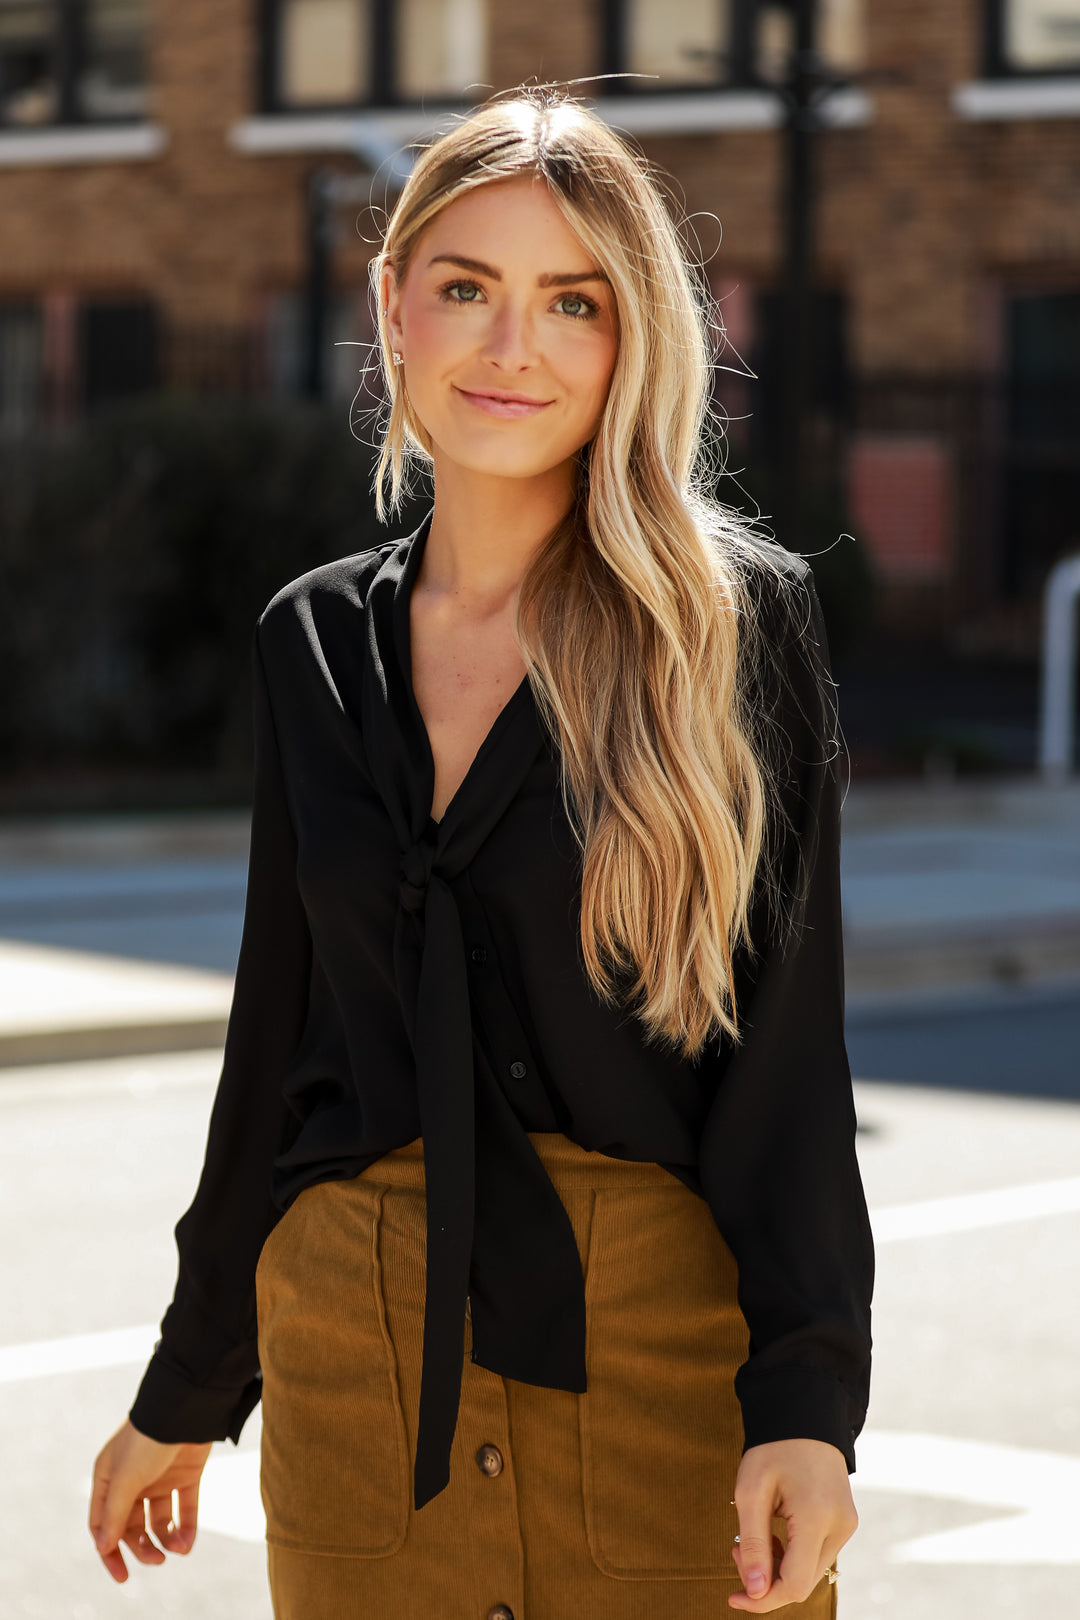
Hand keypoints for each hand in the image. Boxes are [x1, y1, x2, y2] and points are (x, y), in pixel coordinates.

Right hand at [89, 1418, 212, 1582]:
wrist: (186, 1405)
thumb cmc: (147, 1439)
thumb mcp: (126, 1477)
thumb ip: (115, 1513)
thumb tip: (103, 1547)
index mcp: (109, 1480)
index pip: (103, 1525)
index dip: (110, 1551)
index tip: (122, 1575)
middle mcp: (132, 1481)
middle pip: (133, 1526)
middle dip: (142, 1547)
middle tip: (156, 1561)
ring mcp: (160, 1478)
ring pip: (160, 1521)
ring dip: (167, 1539)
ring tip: (178, 1549)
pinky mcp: (186, 1475)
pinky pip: (184, 1508)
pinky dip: (186, 1526)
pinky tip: (188, 1542)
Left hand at [728, 1438, 856, 1611]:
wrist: (804, 1415)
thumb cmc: (773, 1448)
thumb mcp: (751, 1491)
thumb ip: (753, 1544)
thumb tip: (756, 1593)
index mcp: (816, 1516)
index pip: (793, 1584)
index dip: (762, 1599)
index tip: (732, 1595)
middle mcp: (840, 1526)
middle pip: (802, 1583)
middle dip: (765, 1580)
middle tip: (736, 1548)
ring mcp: (847, 1526)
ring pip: (810, 1573)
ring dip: (778, 1568)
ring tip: (753, 1537)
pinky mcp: (846, 1523)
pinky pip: (818, 1556)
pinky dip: (793, 1557)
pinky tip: (775, 1535)